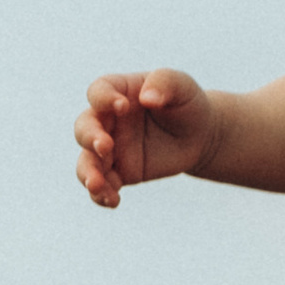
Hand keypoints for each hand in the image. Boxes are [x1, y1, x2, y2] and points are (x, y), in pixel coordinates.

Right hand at [76, 72, 219, 206]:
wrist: (199, 136)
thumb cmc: (187, 104)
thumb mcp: (182, 86)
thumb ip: (165, 83)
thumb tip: (147, 98)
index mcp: (118, 93)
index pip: (99, 91)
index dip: (104, 99)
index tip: (122, 107)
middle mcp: (107, 121)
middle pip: (84, 128)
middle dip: (90, 137)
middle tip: (106, 146)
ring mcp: (111, 149)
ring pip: (87, 161)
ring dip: (88, 173)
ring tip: (97, 185)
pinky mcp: (120, 172)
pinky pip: (103, 185)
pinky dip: (102, 195)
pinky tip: (113, 201)